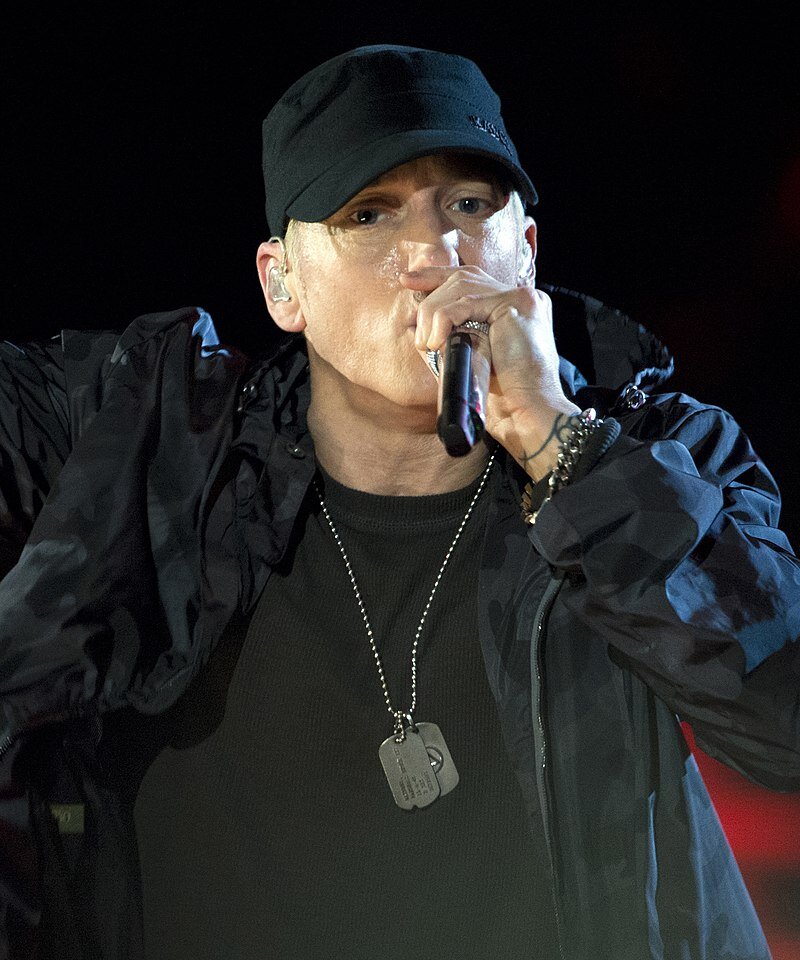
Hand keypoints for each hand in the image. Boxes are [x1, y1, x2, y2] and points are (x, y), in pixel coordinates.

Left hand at [402, 265, 579, 479]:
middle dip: (429, 283)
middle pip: (465, 276)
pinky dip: (444, 319)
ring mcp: (521, 298)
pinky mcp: (517, 303)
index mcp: (513, 307)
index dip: (438, 276)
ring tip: (425, 342)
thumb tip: (421, 322)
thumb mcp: (472, 356)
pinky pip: (468, 303)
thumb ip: (456, 333)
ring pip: (462, 287)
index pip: (472, 280)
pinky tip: (435, 340)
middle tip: (408, 299)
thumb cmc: (501, 394)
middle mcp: (521, 297)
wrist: (526, 410)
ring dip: (433, 312)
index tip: (409, 282)